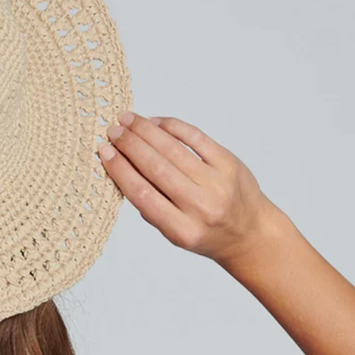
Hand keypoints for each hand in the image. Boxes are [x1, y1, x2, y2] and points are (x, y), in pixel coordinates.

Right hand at [98, 111, 283, 266]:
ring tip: (128, 121)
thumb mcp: (173, 232)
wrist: (251, 233)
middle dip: (130, 146)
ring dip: (146, 131)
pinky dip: (173, 127)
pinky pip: (197, 138)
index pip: (143, 194)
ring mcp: (218, 183)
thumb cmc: (206, 233)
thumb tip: (120, 166)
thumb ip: (149, 204)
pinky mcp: (230, 164)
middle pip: (156, 168)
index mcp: (182, 230)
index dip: (120, 170)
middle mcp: (201, 206)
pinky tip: (156, 122)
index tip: (104, 152)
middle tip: (112, 131)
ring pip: (174, 150)